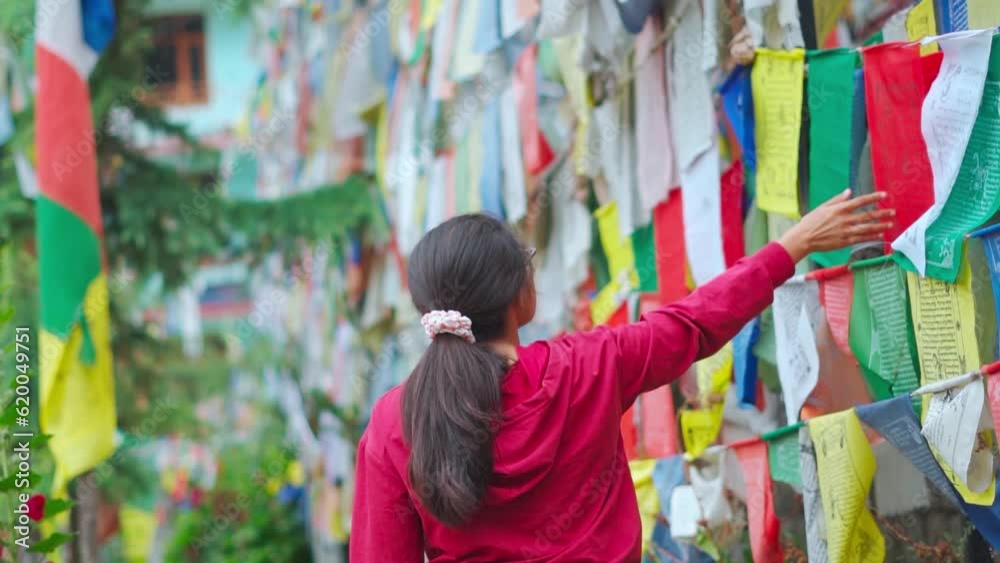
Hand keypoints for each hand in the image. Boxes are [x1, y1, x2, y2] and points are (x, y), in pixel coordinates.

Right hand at [777, 190, 894, 262]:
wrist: (804, 238)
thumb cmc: (811, 222)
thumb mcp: (823, 207)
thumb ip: (837, 199)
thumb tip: (849, 192)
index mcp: (839, 209)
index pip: (860, 201)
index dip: (873, 197)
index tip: (884, 195)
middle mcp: (845, 219)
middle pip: (867, 215)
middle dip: (882, 213)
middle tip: (892, 212)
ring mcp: (846, 231)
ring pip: (867, 228)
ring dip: (880, 226)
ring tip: (890, 224)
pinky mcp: (845, 241)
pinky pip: (862, 238)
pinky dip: (872, 236)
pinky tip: (879, 235)